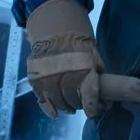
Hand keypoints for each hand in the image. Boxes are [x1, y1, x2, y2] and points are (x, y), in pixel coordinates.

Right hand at [24, 0, 102, 117]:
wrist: (54, 26)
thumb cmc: (78, 40)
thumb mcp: (94, 54)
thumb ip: (97, 74)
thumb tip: (104, 95)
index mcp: (83, 68)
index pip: (89, 96)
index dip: (93, 107)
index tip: (94, 111)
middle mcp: (64, 74)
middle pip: (73, 100)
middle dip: (79, 104)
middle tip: (81, 104)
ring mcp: (48, 77)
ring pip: (58, 102)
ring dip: (65, 107)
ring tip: (70, 107)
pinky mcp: (35, 78)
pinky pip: (42, 99)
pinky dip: (49, 108)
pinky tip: (54, 112)